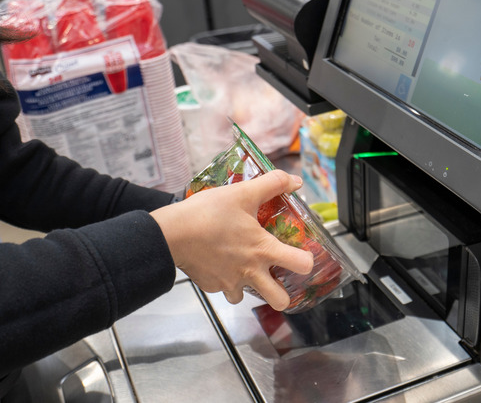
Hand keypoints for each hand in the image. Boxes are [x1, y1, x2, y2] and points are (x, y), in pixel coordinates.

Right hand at [151, 169, 313, 309]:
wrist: (170, 234)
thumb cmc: (207, 214)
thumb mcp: (243, 192)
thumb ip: (272, 184)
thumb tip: (294, 180)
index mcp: (263, 250)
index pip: (302, 265)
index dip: (307, 262)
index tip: (302, 256)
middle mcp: (250, 272)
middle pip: (280, 301)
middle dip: (282, 294)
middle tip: (276, 279)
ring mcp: (230, 283)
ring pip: (246, 297)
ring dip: (247, 286)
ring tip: (241, 268)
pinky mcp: (211, 286)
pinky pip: (222, 289)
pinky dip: (222, 280)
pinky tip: (217, 262)